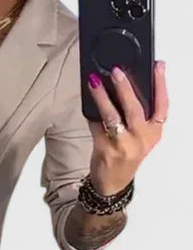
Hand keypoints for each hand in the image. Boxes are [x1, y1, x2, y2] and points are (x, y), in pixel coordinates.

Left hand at [86, 60, 168, 194]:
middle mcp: (140, 139)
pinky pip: (96, 125)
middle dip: (125, 87)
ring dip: (102, 97)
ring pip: (112, 116)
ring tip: (95, 82)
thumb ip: (139, 116)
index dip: (161, 84)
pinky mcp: (104, 149)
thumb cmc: (126, 156)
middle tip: (117, 71)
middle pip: (134, 109)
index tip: (158, 66)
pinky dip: (90, 112)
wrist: (113, 183)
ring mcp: (122, 145)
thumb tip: (125, 84)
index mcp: (154, 133)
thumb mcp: (141, 137)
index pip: (162, 105)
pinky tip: (87, 101)